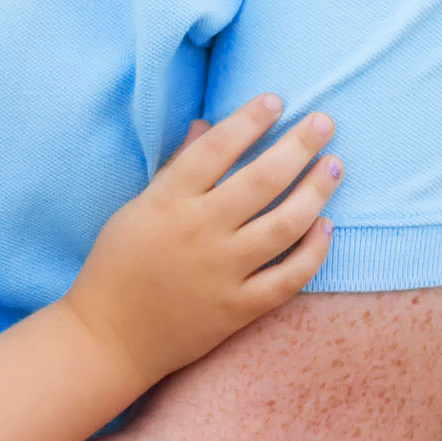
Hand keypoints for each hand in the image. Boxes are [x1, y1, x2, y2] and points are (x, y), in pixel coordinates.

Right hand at [67, 95, 340, 382]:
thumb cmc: (117, 267)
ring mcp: (220, 272)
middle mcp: (198, 232)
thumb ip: (175, 168)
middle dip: (299, 144)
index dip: (249, 120)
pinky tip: (327, 226)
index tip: (276, 100)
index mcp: (167, 202)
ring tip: (335, 166)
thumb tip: (206, 124)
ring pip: (284, 225)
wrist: (107, 339)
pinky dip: (313, 252)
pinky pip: (287, 278)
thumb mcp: (136, 209)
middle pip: (261, 179)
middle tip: (325, 122)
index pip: (216, 148)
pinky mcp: (236, 309)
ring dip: (315, 191)